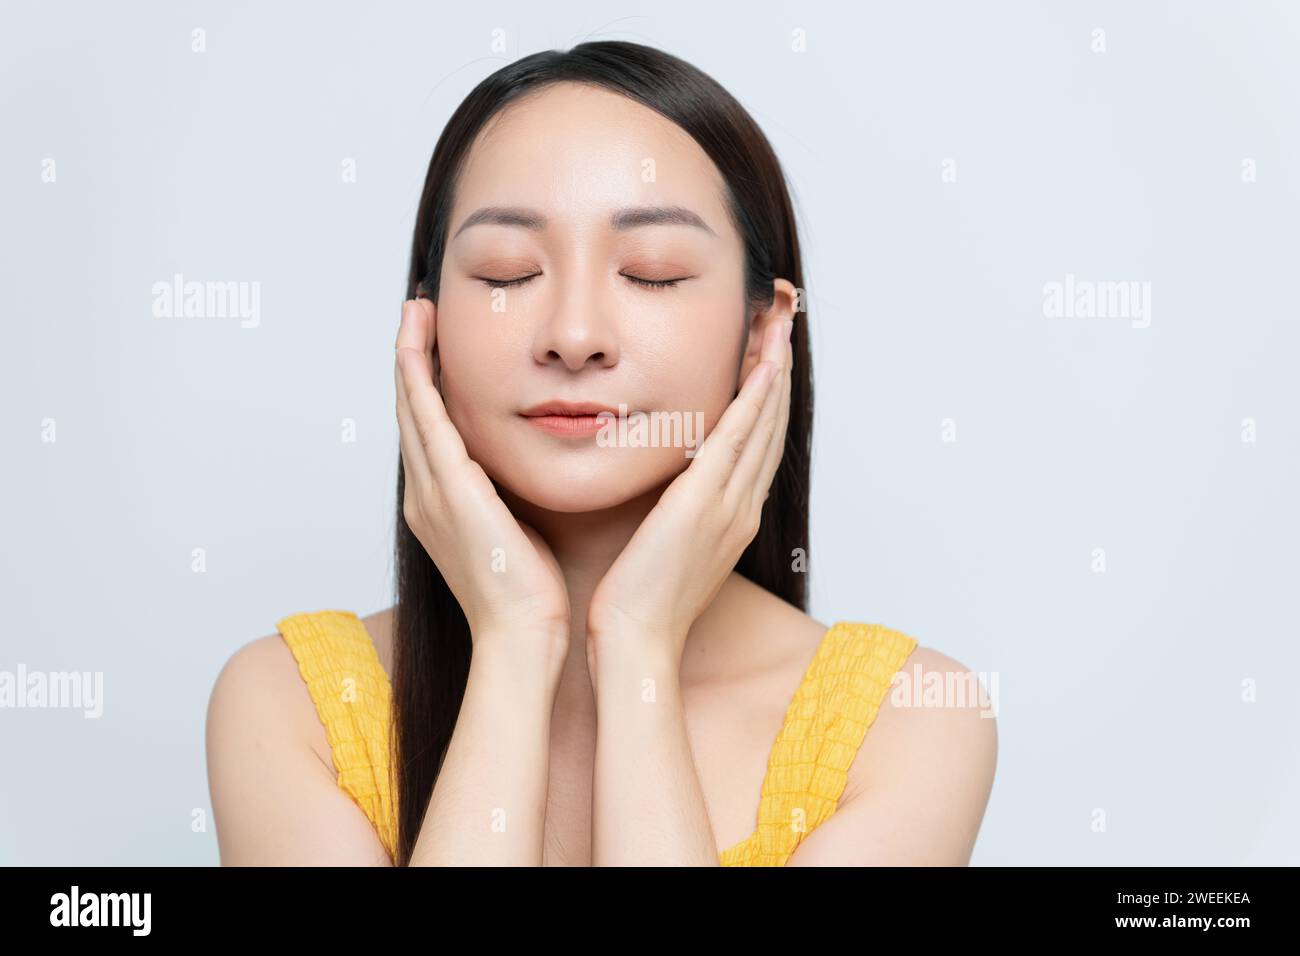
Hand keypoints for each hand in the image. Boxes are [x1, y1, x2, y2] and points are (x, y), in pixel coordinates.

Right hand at [395, 298, 569, 655]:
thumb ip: (512, 499)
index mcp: (441, 506)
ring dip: (409, 357)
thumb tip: (528, 472)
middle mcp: (424, 495)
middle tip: (415, 313)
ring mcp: (429, 492)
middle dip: (411, 360)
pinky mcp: (447, 489)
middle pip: (411, 412)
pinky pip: (425, 420)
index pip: (430, 433)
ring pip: (411, 408)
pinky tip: (415, 346)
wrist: (522, 636)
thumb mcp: (518, 533)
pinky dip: (417, 379)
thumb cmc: (530, 595)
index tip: (436, 347)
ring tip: (413, 313)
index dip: (427, 387)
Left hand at [586, 315, 793, 661]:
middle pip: (772, 428)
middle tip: (784, 322)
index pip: (757, 446)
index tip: (767, 355)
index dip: (767, 399)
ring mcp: (728, 505)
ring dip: (774, 372)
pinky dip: (755, 400)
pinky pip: (738, 439)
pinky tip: (763, 364)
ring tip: (781, 325)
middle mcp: (740, 509)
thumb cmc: (637, 604)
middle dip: (779, 373)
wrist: (635, 642)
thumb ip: (672, 514)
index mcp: (731, 519)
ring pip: (763, 425)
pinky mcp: (704, 503)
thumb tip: (663, 489)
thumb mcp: (664, 550)